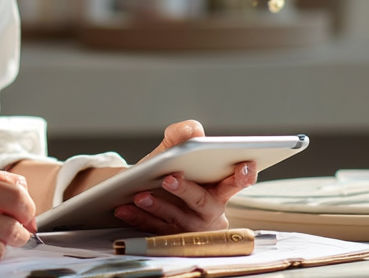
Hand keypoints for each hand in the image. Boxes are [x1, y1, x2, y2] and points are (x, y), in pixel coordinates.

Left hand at [111, 119, 256, 233]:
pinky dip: (139, 218)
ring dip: (158, 206)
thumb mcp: (174, 149)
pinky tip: (125, 208)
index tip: (241, 166)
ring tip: (140, 195)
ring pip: (177, 218)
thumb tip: (192, 132)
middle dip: (188, 191)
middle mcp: (209, 210)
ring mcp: (190, 226)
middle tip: (169, 179)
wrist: (142, 188)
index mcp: (219, 187)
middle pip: (203, 202)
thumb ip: (183, 135)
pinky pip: (154, 229)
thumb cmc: (168, 169)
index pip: (238, 182)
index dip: (243, 175)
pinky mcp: (169, 237)